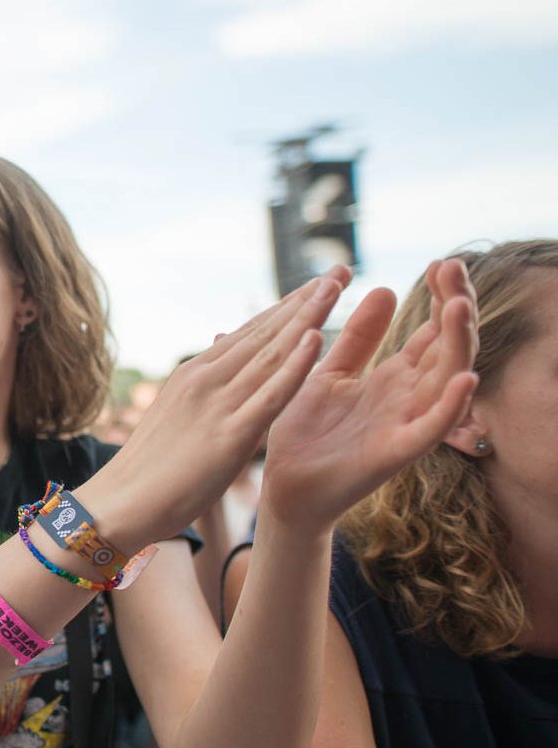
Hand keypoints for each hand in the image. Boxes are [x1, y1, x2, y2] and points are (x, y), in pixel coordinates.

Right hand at [84, 268, 348, 548]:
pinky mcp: (229, 436)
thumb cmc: (146, 472)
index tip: (316, 285)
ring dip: (308, 318)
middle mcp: (205, 379)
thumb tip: (213, 378)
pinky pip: (269, 395)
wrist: (116, 504)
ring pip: (271, 353)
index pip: (248, 333)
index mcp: (193, 376)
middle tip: (339, 269)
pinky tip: (316, 340)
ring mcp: (217, 404)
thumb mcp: (175, 420)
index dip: (285, 307)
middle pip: (265, 332)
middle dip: (305, 300)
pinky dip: (294, 366)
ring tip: (338, 287)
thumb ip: (200, 396)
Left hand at [261, 259, 478, 533]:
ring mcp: (404, 425)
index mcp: (394, 380)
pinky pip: (431, 430)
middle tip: (455, 269)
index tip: (443, 262)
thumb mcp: (331, 372)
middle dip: (456, 308)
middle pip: (448, 348)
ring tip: (460, 307)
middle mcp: (408, 399)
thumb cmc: (308, 431)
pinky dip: (450, 406)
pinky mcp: (393, 454)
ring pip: (448, 381)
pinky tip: (465, 379)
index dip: (442, 298)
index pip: (432, 333)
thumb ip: (359, 337)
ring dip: (458, 344)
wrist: (283, 485)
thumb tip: (385, 288)